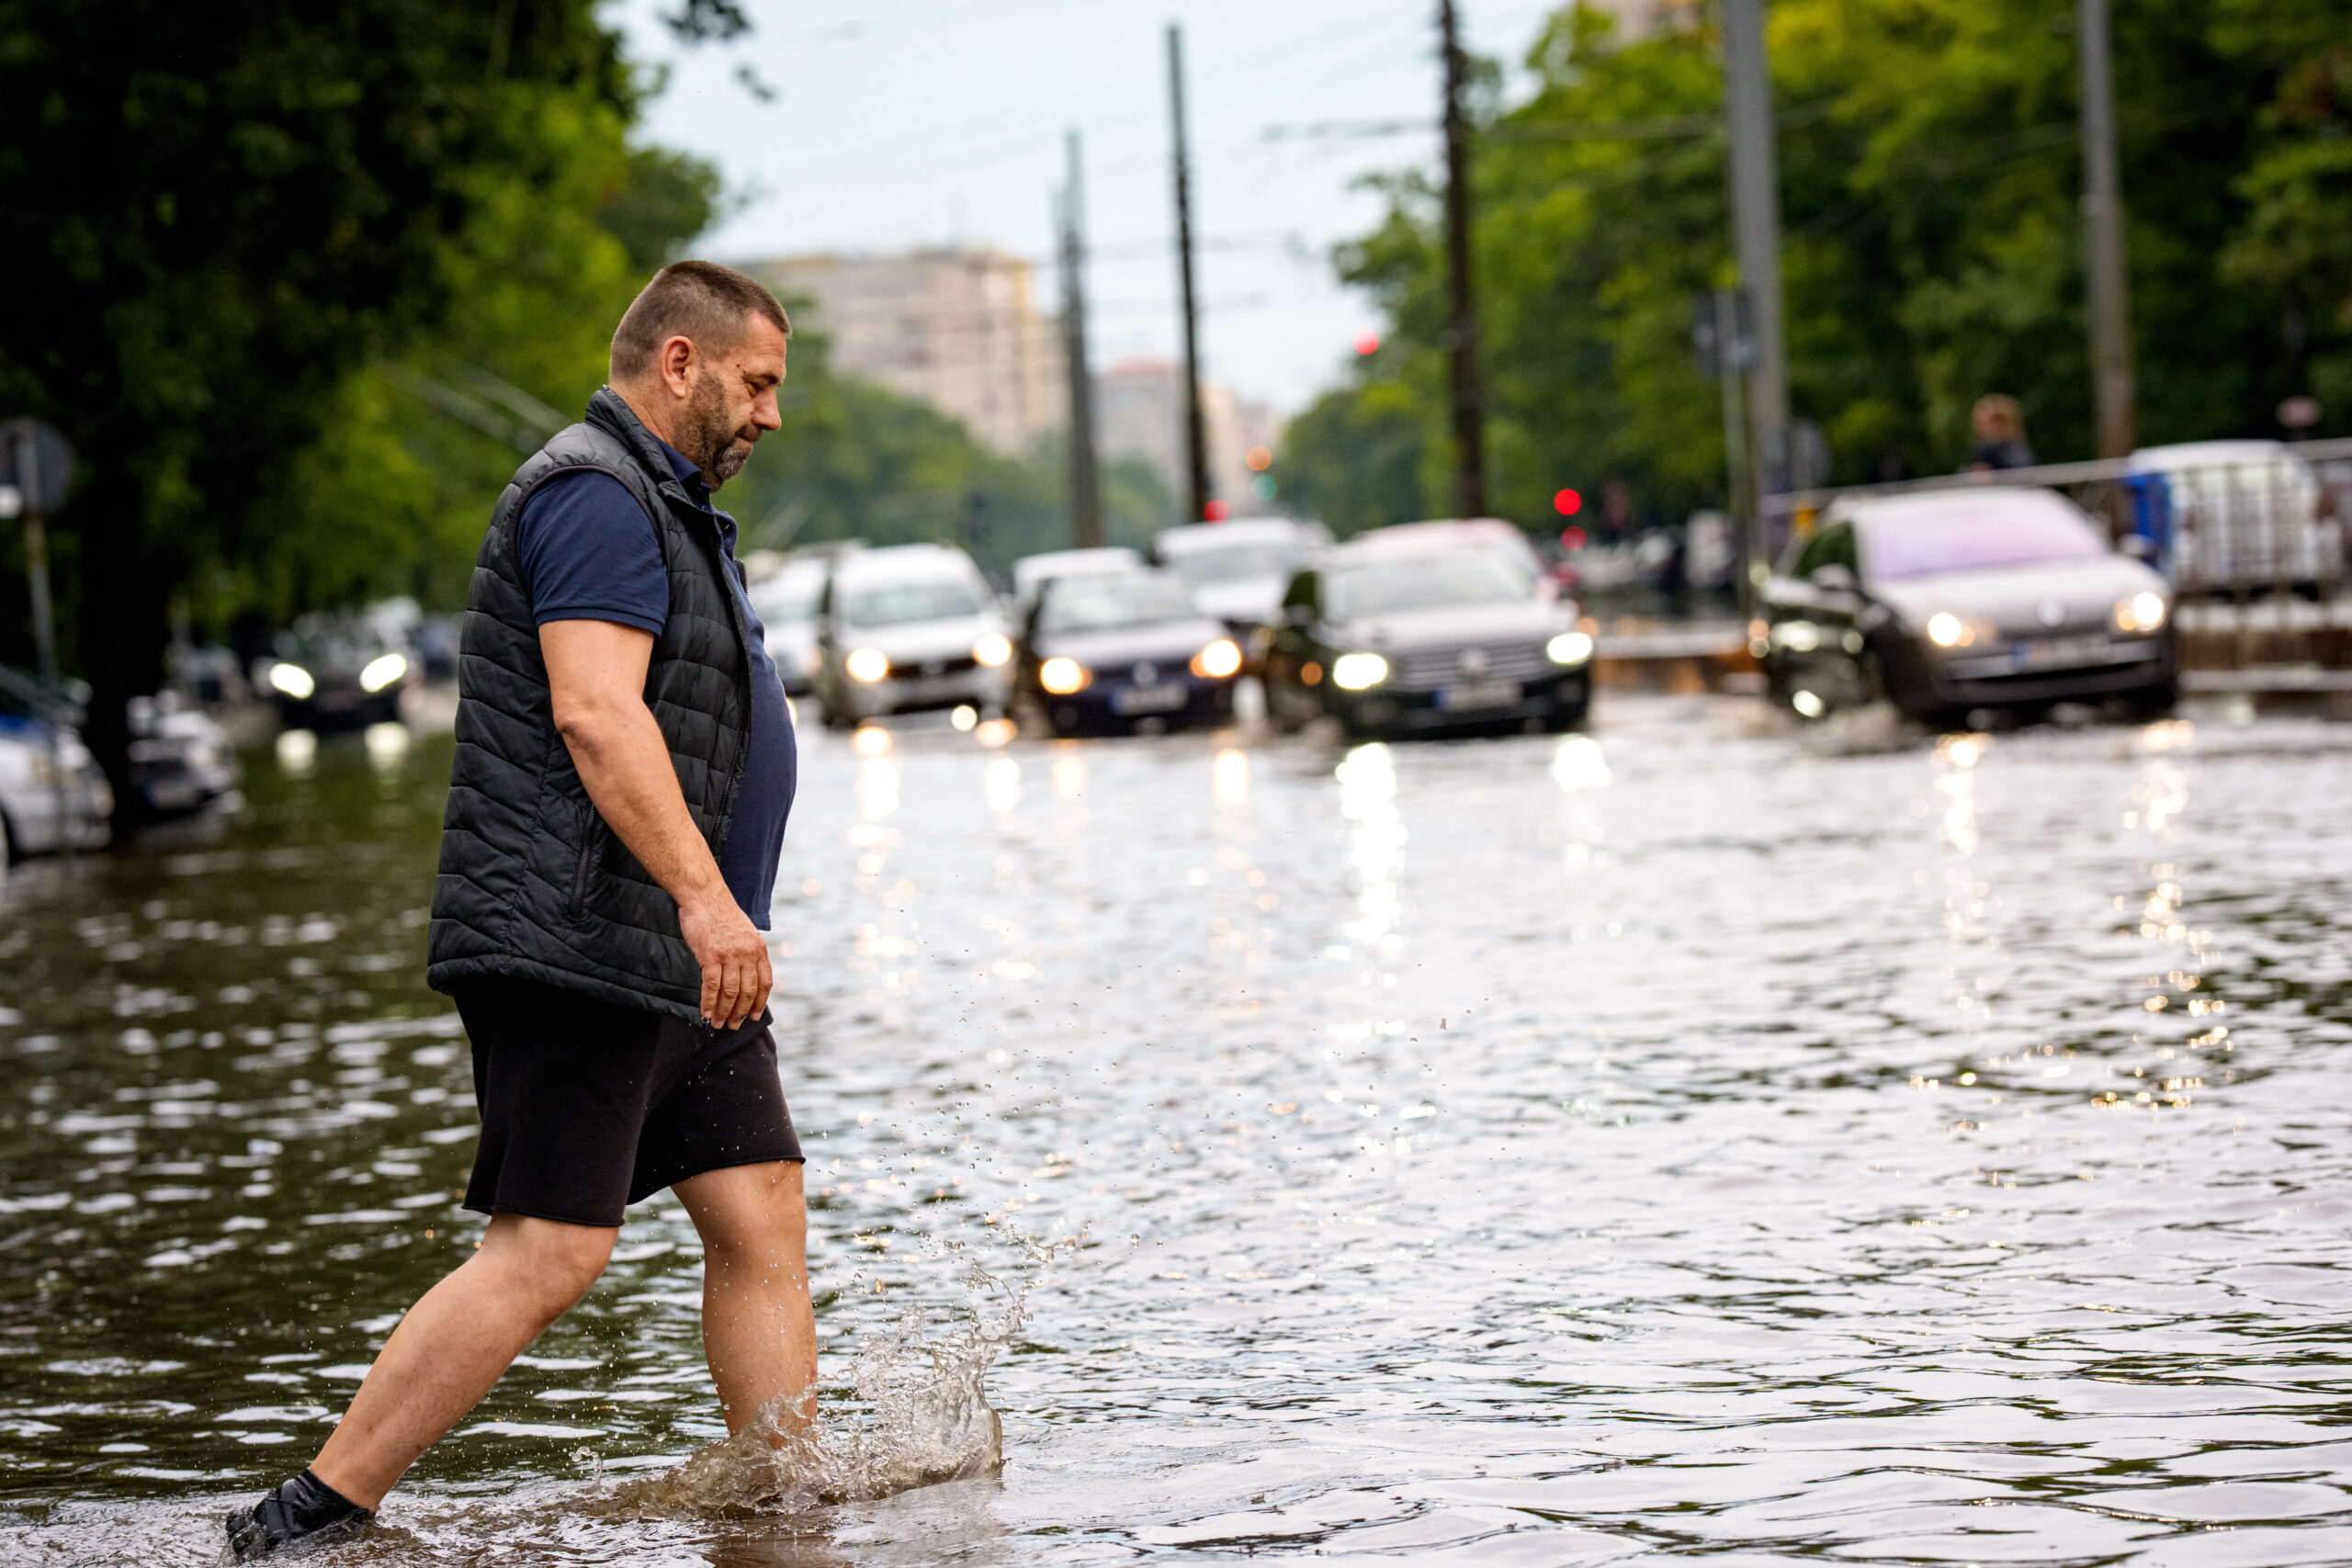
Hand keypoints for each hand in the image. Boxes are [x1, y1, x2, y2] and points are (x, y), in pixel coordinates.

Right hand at [678, 890, 771, 1028]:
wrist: (705, 896)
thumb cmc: (721, 915)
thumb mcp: (744, 933)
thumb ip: (747, 954)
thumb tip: (744, 979)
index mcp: (759, 949)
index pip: (765, 983)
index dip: (760, 1002)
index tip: (754, 1016)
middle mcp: (748, 953)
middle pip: (748, 991)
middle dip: (741, 1012)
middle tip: (734, 1026)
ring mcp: (730, 955)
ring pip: (730, 992)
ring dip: (724, 1012)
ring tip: (718, 1024)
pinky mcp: (711, 955)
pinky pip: (711, 986)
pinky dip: (708, 1002)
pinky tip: (705, 1012)